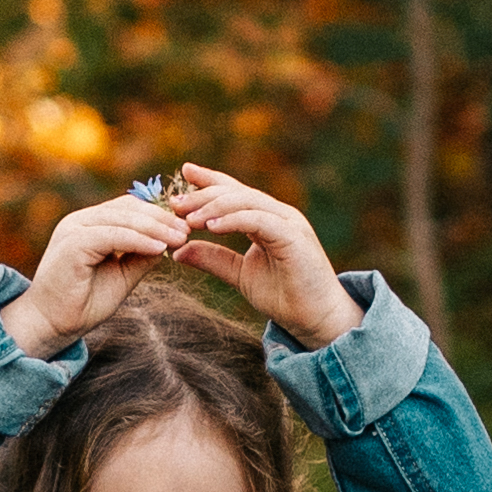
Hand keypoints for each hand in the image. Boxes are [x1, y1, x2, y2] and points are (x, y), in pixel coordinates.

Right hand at [1, 187, 202, 354]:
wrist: (50, 325)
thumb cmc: (84, 303)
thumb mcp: (122, 276)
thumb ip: (141, 256)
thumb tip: (170, 242)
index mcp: (90, 224)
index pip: (129, 207)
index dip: (159, 214)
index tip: (186, 225)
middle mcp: (80, 221)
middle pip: (128, 208)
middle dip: (162, 218)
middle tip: (189, 229)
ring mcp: (74, 229)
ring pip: (122, 218)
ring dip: (155, 227)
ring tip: (181, 237)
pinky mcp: (72, 243)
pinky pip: (112, 235)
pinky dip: (138, 240)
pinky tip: (160, 247)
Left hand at [151, 165, 358, 345]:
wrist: (316, 319)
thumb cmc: (284, 296)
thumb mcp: (239, 275)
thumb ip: (212, 259)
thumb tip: (177, 251)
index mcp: (267, 219)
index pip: (235, 191)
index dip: (210, 180)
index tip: (183, 172)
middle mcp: (279, 214)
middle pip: (237, 193)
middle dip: (204, 194)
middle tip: (175, 201)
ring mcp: (288, 222)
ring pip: (246, 202)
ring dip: (213, 207)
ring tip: (187, 217)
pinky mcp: (294, 236)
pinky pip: (258, 220)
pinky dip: (233, 220)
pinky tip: (210, 227)